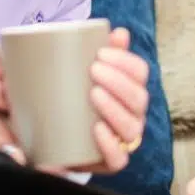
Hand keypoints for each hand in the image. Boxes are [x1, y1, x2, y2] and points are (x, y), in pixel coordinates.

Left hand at [43, 27, 150, 175]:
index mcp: (130, 89)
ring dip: (115, 108)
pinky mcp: (109, 162)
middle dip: (118, 82)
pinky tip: (96, 129)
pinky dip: (110, 144)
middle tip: (93, 70)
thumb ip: (101, 51)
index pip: (140, 73)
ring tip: (93, 94)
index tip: (101, 52)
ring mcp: (123, 140)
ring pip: (132, 127)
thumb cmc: (73, 99)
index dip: (126, 61)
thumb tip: (120, 32)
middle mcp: (133, 115)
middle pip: (139, 98)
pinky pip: (119, 159)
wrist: (53, 138)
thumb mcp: (83, 73)